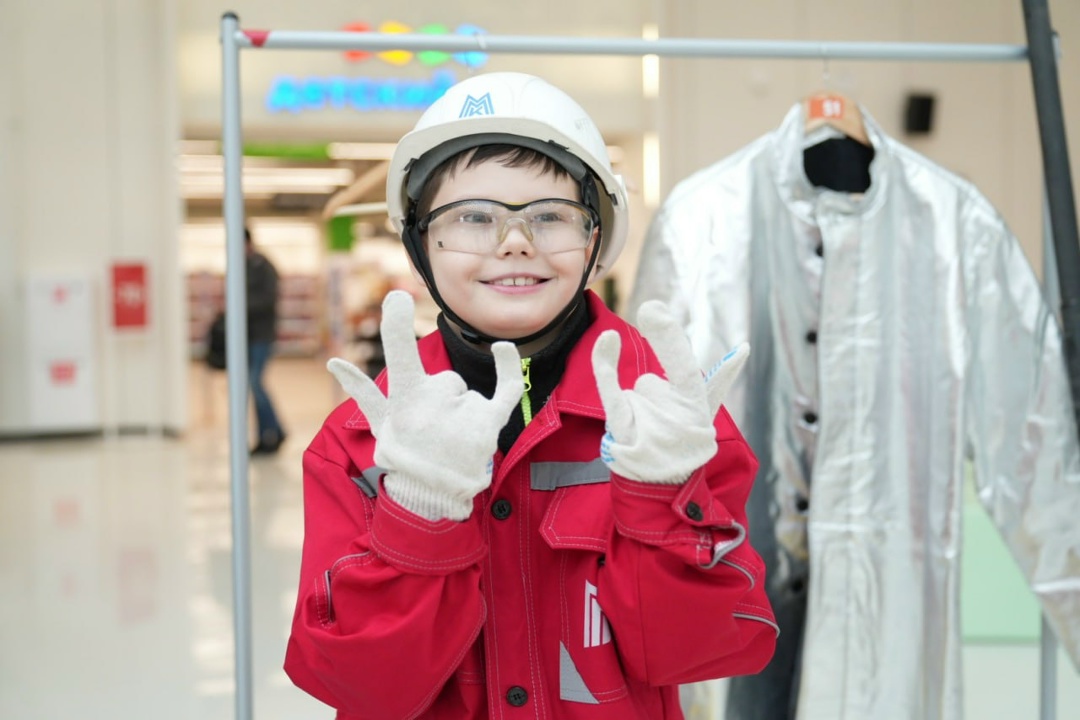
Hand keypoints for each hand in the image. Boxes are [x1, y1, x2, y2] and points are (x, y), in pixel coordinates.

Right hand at [328, 291, 524, 519]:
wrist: (431, 497)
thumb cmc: (405, 455)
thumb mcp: (380, 425)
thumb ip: (362, 391)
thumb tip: (333, 361)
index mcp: (402, 402)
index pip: (399, 356)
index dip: (396, 325)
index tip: (397, 296)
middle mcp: (430, 408)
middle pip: (447, 381)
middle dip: (443, 399)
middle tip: (433, 431)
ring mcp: (461, 418)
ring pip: (468, 394)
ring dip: (463, 413)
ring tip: (451, 443)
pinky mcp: (488, 428)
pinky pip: (505, 388)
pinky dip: (506, 367)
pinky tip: (502, 349)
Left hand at [591, 300, 749, 483]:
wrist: (664, 489)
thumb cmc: (686, 446)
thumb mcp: (706, 414)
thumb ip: (721, 379)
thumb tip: (743, 348)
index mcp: (697, 406)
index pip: (683, 366)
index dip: (668, 338)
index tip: (652, 308)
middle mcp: (675, 416)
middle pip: (649, 383)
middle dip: (649, 400)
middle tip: (659, 426)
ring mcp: (649, 425)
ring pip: (632, 392)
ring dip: (635, 409)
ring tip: (648, 437)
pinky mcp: (625, 432)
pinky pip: (612, 393)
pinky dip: (605, 367)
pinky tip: (606, 341)